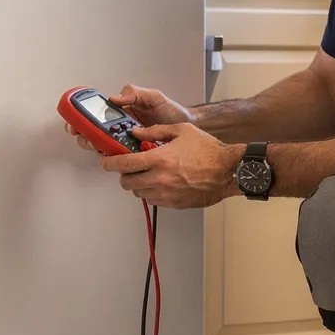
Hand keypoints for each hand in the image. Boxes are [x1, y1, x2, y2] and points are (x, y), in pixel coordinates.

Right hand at [63, 84, 195, 151]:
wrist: (187, 127)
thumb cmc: (169, 110)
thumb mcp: (152, 96)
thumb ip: (133, 93)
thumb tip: (115, 98)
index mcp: (120, 113)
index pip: (94, 116)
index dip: (80, 120)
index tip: (74, 122)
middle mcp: (119, 129)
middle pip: (93, 135)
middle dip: (85, 136)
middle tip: (88, 137)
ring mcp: (125, 143)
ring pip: (103, 148)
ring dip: (99, 148)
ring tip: (104, 146)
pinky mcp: (134, 156)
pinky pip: (120, 159)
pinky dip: (115, 159)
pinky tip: (117, 156)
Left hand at [98, 123, 240, 209]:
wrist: (229, 170)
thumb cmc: (209, 150)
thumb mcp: (181, 131)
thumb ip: (155, 131)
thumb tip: (137, 133)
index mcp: (158, 159)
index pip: (123, 164)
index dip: (109, 163)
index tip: (105, 162)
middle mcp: (159, 179)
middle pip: (127, 183)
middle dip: (124, 175)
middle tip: (130, 168)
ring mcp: (166, 194)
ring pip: (139, 193)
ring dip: (139, 184)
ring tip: (149, 174)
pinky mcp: (174, 204)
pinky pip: (154, 200)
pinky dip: (152, 193)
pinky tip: (162, 183)